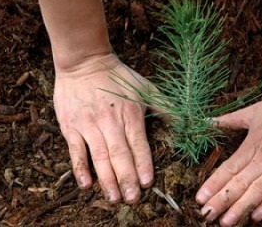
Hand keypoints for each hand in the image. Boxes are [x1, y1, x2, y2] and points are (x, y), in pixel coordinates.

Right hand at [53, 53, 153, 203]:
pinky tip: (87, 184)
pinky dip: (80, 168)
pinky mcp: (71, 126)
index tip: (148, 183)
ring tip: (114, 198)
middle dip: (127, 179)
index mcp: (130, 113)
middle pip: (120, 154)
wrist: (84, 62)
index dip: (143, 164)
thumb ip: (166, 107)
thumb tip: (189, 121)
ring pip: (99, 157)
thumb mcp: (146, 88)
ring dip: (107, 179)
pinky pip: (75, 151)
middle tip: (133, 199)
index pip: (138, 144)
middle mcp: (110, 121)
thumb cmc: (119, 76)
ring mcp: (89, 125)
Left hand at [195, 85, 261, 225]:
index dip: (213, 184)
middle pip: (239, 183)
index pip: (229, 168)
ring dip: (241, 207)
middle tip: (206, 215)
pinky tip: (257, 216)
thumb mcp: (256, 110)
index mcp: (253, 144)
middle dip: (222, 201)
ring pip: (258, 191)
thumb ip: (231, 119)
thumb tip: (209, 121)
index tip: (199, 198)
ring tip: (226, 221)